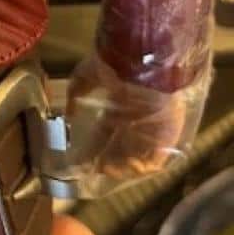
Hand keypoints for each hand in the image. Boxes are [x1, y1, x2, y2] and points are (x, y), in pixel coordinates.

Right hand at [60, 52, 209, 194]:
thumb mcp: (85, 74)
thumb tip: (69, 112)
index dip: (92, 147)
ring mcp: (150, 131)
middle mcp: (133, 121)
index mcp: (118, 107)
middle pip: (118, 148)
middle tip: (93, 169)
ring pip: (135, 157)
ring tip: (106, 168)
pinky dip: (140, 168)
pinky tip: (125, 164)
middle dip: (105, 161)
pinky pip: (154, 162)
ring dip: (121, 167)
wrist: (143, 66)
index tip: (79, 159)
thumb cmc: (113, 68)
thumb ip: (75, 92)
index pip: (103, 133)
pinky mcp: (165, 139)